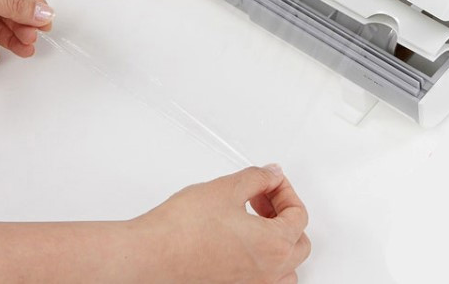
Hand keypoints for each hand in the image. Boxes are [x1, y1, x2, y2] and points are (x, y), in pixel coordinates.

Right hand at [126, 165, 310, 283]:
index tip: (269, 181)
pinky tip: (242, 243)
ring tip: (255, 222)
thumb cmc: (181, 230)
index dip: (284, 191)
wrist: (150, 255)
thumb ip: (257, 178)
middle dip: (284, 214)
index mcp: (274, 246)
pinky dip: (262, 262)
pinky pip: (264, 280)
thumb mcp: (226, 188)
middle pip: (298, 243)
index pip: (298, 214)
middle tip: (261, 197)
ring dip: (278, 242)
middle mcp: (268, 273)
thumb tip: (271, 175)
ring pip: (285, 268)